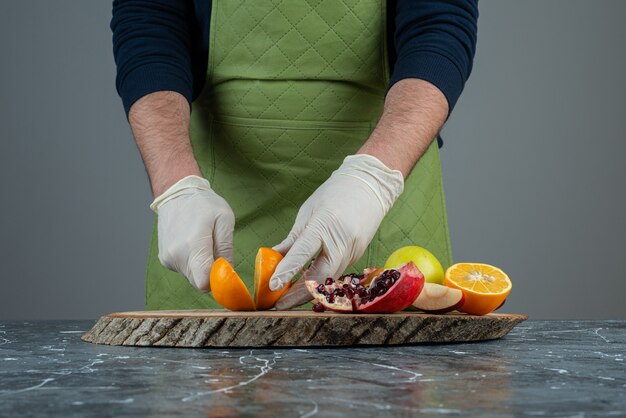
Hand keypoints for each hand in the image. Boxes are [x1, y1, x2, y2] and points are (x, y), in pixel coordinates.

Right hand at [150, 175, 234, 290]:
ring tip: (202, 242)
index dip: (217, 279)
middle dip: (210, 272)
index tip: (223, 268)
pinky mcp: (164, 259)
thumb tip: (228, 271)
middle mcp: (176, 255)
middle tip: (215, 250)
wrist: (176, 193)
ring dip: (201, 266)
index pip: (204, 282)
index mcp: (193, 245)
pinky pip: (184, 269)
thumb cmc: (203, 203)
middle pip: (199, 281)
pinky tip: (192, 243)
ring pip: (192, 276)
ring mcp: (168, 258)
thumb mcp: (224, 219)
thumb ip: (226, 248)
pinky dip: (191, 262)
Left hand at [270, 154, 403, 308]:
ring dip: (309, 290)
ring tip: (288, 297)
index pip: (302, 253)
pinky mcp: (358, 255)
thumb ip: (293, 239)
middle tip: (279, 303)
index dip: (286, 272)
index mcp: (325, 225)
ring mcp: (353, 250)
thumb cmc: (335, 194)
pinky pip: (336, 272)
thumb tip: (273, 257)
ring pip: (328, 278)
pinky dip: (321, 280)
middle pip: (319, 276)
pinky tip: (307, 283)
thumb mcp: (308, 212)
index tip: (272, 286)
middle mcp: (341, 241)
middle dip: (298, 294)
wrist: (370, 185)